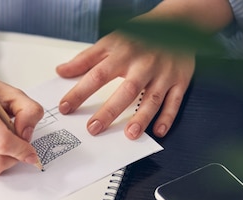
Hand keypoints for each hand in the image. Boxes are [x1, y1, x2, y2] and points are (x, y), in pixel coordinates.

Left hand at [56, 30, 194, 138]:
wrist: (178, 22)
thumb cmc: (139, 36)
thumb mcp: (110, 41)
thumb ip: (85, 59)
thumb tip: (61, 71)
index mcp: (123, 54)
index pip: (97, 75)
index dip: (80, 92)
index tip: (66, 107)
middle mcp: (143, 64)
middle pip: (126, 90)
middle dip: (110, 111)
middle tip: (93, 128)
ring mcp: (163, 73)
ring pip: (152, 98)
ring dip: (142, 117)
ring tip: (130, 134)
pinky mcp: (180, 80)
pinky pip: (175, 101)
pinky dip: (168, 117)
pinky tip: (158, 131)